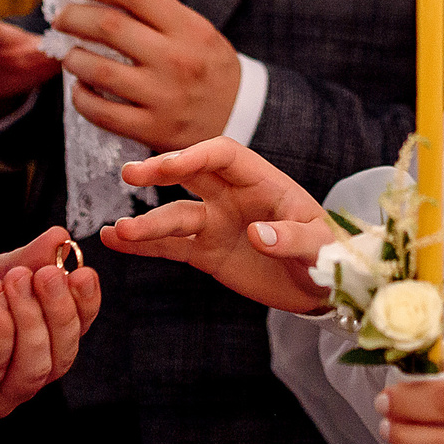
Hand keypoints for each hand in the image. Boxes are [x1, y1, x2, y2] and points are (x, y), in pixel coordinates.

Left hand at [0, 228, 102, 417]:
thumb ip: (22, 261)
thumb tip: (61, 239)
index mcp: (33, 338)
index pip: (77, 328)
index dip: (85, 302)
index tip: (82, 271)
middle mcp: (21, 369)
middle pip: (64, 352)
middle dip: (60, 310)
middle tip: (47, 274)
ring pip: (37, 367)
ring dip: (31, 320)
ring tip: (12, 281)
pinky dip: (1, 331)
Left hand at [53, 0, 241, 150]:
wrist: (242, 118)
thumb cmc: (208, 67)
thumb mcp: (198, 31)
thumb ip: (159, 14)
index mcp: (189, 28)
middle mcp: (176, 60)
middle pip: (108, 28)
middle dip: (73, 18)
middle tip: (61, 19)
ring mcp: (164, 97)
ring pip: (99, 71)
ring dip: (73, 58)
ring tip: (69, 54)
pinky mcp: (153, 130)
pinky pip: (101, 112)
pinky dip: (81, 98)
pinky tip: (80, 88)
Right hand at [102, 138, 338, 311]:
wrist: (323, 287)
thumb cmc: (330, 257)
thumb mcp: (321, 248)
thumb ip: (292, 238)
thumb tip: (257, 234)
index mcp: (264, 182)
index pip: (225, 156)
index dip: (197, 156)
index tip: (171, 166)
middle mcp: (234, 197)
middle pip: (191, 174)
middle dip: (161, 171)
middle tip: (130, 174)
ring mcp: (217, 223)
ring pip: (175, 216)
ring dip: (146, 222)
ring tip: (117, 231)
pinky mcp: (206, 253)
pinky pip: (171, 246)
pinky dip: (143, 245)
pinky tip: (114, 241)